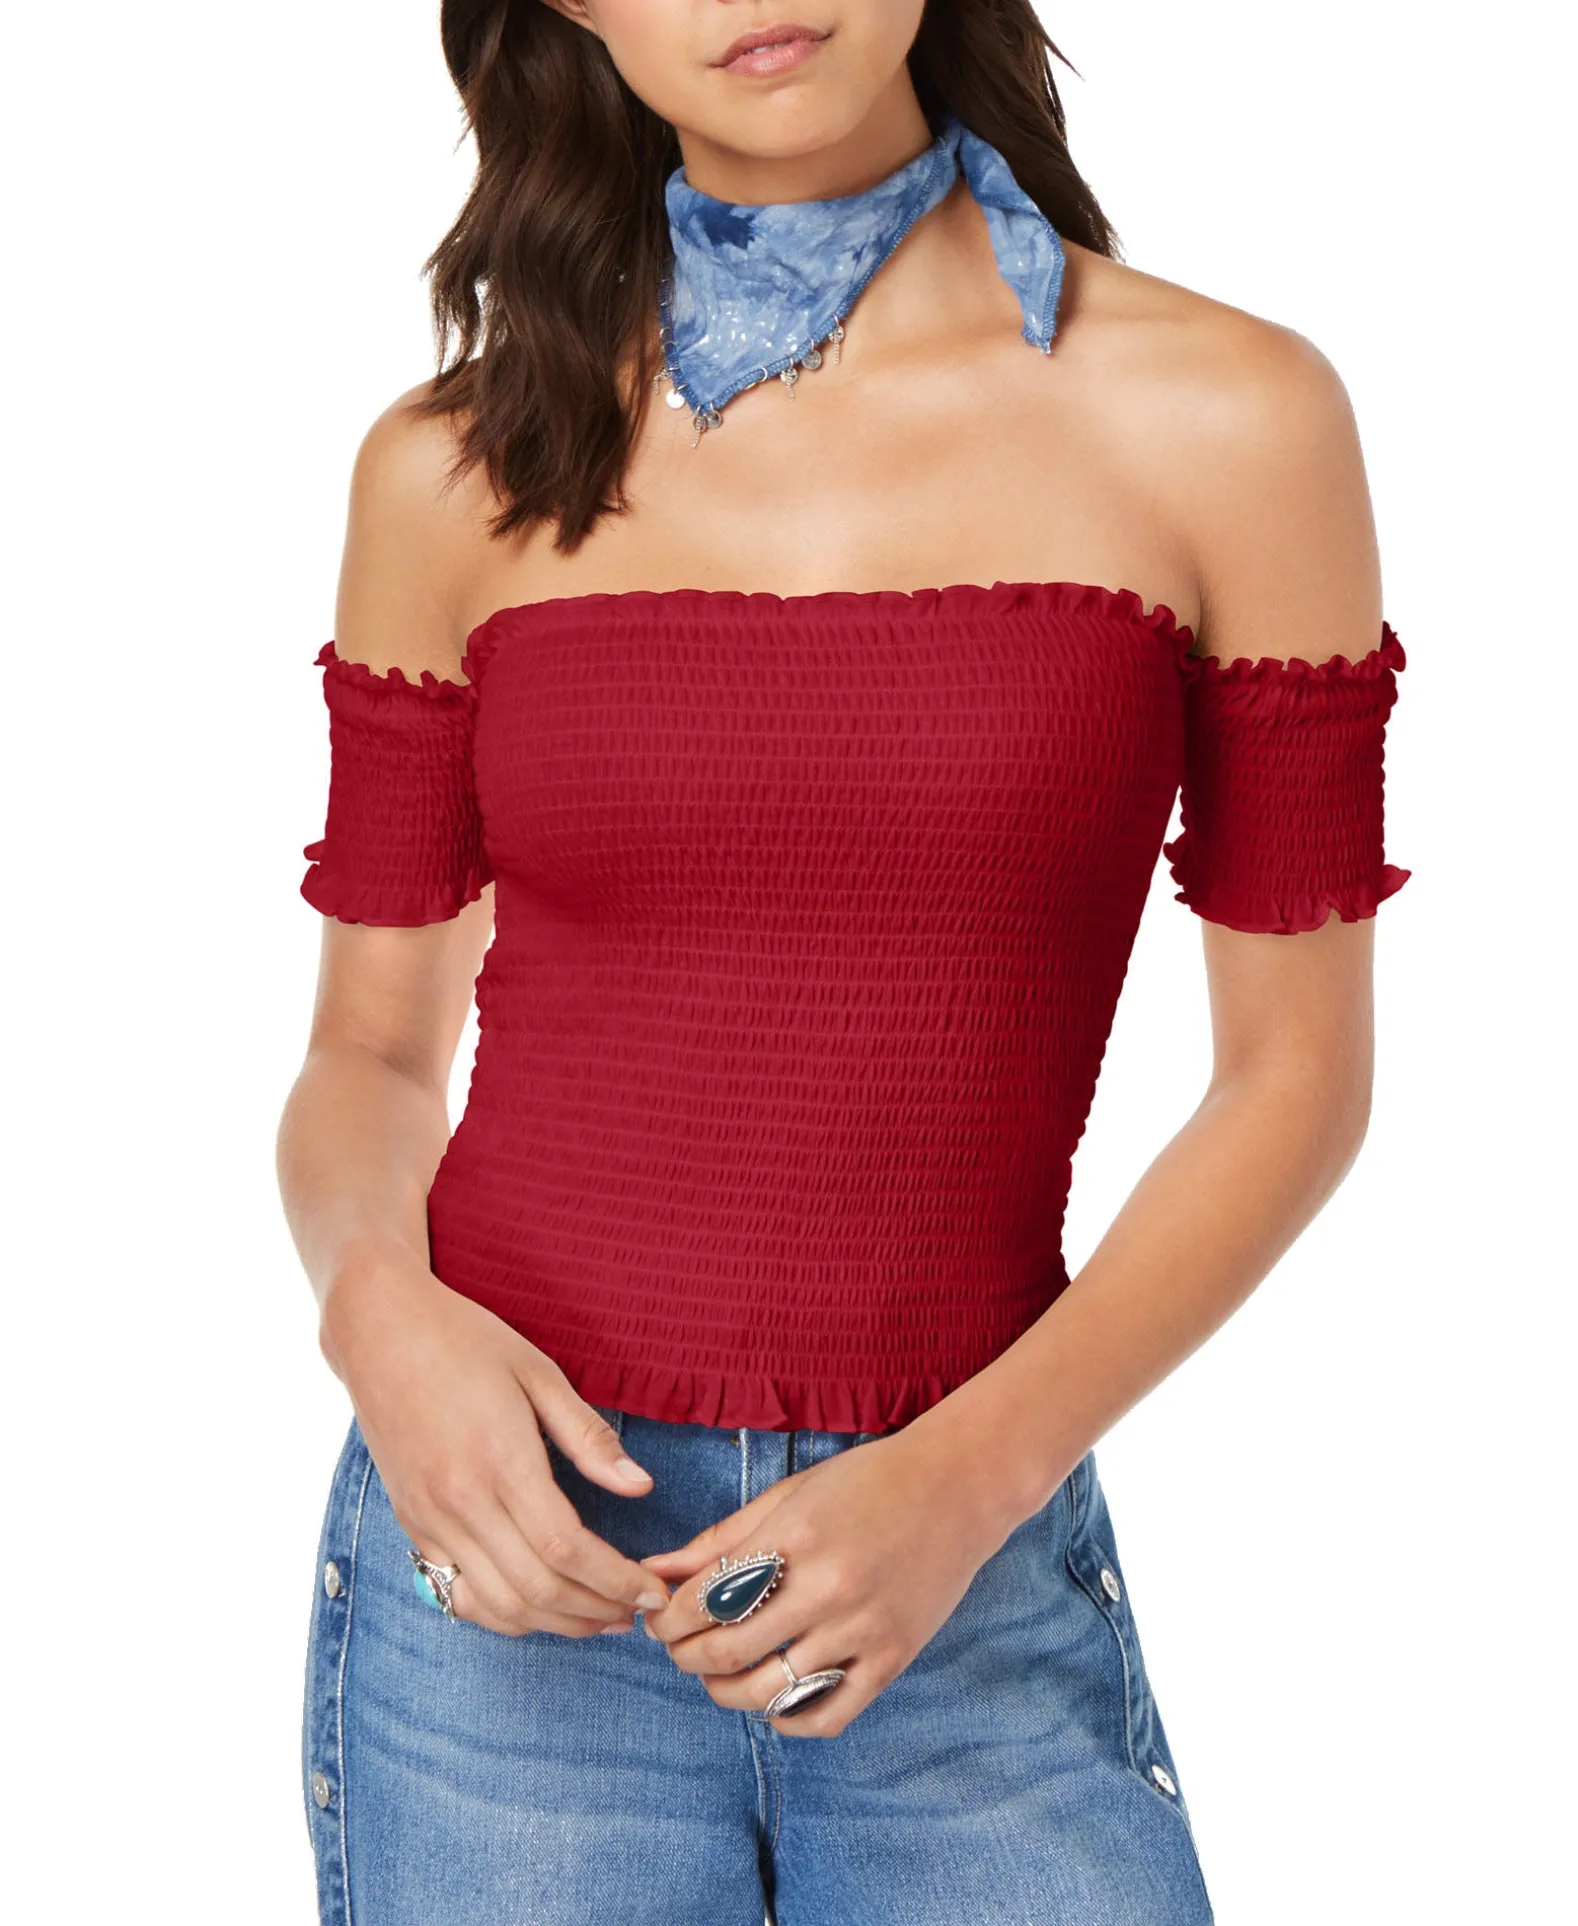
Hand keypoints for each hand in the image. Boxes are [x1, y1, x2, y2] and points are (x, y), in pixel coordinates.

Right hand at [322, 1254, 672, 1637]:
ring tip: (599, 1618)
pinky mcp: (412, 1525)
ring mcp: (430, 1520)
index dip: (617, 1580)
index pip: (568, 1548)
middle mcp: (461, 1503)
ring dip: (555, 1623)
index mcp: (501, 1461)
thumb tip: (641, 1487)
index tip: (652, 1591)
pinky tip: (539, 1608)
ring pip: (497, 1604)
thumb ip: (589, 1436)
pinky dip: (503, 1614)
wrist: (379, 1331)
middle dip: (596, 1611)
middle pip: (537, 1589)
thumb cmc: (465, 1340)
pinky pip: (459, 1592)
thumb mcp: (539, 1373)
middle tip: (637, 1612)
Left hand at [634, 1425, 1012, 1736]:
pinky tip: (770, 1702)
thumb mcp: (788, 1495)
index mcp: (795, 1535)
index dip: (669, 1618)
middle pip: (728, 1649)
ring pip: (770, 1691)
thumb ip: (720, 1538)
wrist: (958, 1488)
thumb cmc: (867, 1482)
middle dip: (684, 1656)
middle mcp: (828, 1587)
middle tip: (675, 1649)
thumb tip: (655, 1571)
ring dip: (724, 1692)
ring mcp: (863, 1629)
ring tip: (714, 1676)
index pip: (706, 1598)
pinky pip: (827, 1716)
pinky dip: (786, 1720)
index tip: (657, 1619)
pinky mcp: (892, 1659)